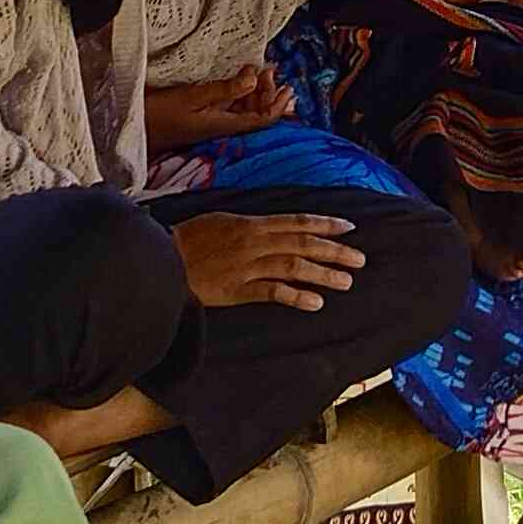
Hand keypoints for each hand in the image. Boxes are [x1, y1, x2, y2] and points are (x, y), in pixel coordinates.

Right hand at [147, 64, 294, 147]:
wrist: (135, 128)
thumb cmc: (159, 115)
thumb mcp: (193, 97)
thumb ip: (225, 89)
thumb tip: (254, 77)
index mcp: (224, 125)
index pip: (262, 120)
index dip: (278, 106)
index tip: (288, 88)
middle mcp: (222, 125)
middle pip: (256, 114)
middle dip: (268, 94)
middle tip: (270, 71)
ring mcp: (213, 121)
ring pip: (244, 109)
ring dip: (255, 92)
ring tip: (259, 71)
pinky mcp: (203, 115)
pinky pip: (230, 105)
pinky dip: (240, 92)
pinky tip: (239, 79)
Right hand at [175, 210, 364, 310]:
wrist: (162, 260)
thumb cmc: (189, 240)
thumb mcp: (222, 221)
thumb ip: (251, 225)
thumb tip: (276, 227)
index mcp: (251, 223)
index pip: (297, 221)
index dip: (325, 224)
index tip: (349, 227)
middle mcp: (254, 242)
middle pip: (302, 243)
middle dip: (334, 250)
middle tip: (360, 258)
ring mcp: (247, 266)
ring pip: (293, 267)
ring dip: (322, 274)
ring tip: (346, 281)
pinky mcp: (238, 290)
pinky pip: (272, 293)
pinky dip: (296, 296)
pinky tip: (316, 302)